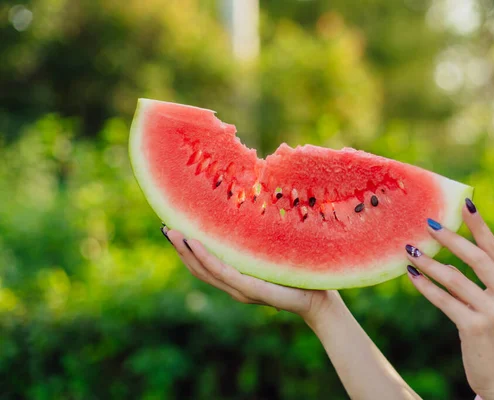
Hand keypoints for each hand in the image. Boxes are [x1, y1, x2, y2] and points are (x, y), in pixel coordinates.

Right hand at [161, 226, 338, 324]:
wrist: (320, 298)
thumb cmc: (300, 273)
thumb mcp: (275, 252)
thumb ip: (260, 239)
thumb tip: (255, 204)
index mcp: (239, 277)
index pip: (205, 264)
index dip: (187, 248)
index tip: (174, 227)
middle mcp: (235, 285)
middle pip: (198, 267)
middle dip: (179, 248)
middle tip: (164, 227)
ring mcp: (240, 289)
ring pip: (205, 269)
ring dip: (186, 251)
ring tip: (173, 232)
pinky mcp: (250, 289)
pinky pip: (222, 271)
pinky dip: (205, 257)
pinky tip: (194, 242)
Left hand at [404, 199, 493, 399]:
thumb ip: (481, 284)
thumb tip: (447, 259)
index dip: (480, 225)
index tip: (466, 203)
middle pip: (477, 258)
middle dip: (452, 238)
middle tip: (429, 224)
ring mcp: (493, 313)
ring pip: (455, 278)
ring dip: (430, 262)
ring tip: (410, 250)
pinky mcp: (475, 328)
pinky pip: (444, 300)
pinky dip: (425, 286)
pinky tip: (411, 275)